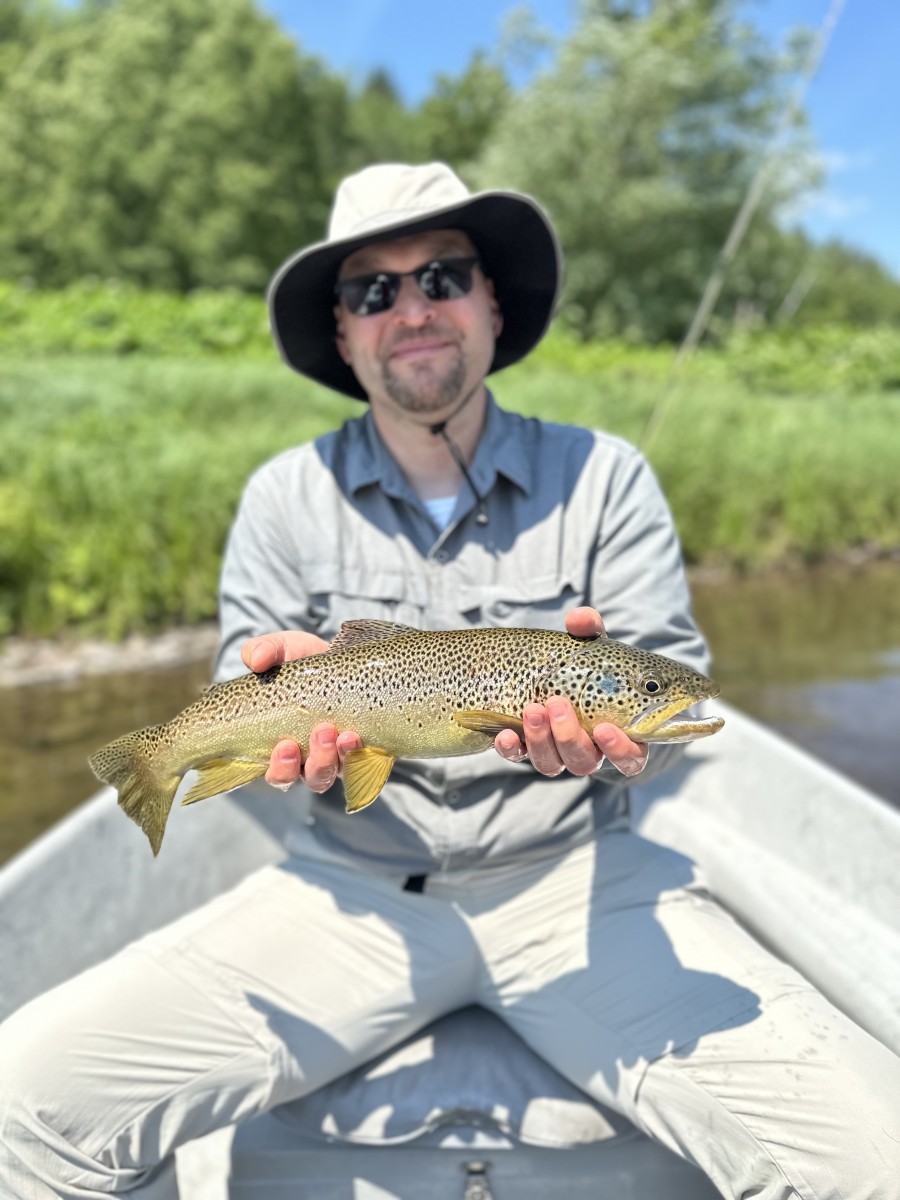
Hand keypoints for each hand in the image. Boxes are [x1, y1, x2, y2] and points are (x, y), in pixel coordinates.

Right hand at [240, 631, 361, 791]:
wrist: (339, 655)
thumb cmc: (300, 662)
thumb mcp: (280, 649)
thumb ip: (263, 651)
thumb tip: (255, 660)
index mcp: (285, 747)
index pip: (279, 774)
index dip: (281, 769)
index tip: (285, 747)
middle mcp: (313, 758)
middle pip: (315, 778)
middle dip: (318, 761)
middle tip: (322, 732)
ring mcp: (342, 752)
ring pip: (344, 770)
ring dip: (343, 756)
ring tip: (345, 734)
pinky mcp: (366, 744)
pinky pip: (366, 758)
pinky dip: (363, 751)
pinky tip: (360, 735)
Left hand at [493, 607, 648, 778]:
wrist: (546, 671)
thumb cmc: (584, 664)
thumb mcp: (591, 646)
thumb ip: (589, 631)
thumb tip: (579, 618)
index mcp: (617, 733)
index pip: (630, 758)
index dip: (620, 750)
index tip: (604, 728)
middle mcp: (588, 750)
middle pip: (584, 761)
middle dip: (569, 736)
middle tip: (558, 704)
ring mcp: (555, 752)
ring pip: (552, 764)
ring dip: (541, 739)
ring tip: (532, 709)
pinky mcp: (526, 749)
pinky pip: (518, 757)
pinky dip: (511, 749)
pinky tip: (505, 734)